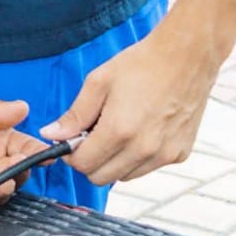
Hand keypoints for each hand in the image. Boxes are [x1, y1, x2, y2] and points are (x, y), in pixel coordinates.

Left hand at [40, 24, 220, 184]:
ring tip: (117, 130)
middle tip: (92, 134)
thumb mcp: (98, 83)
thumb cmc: (141, 65)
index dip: (71, 153)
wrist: (185, 58)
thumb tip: (50, 134)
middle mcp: (143, 149)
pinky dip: (136, 158)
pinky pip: (147, 168)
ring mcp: (164, 154)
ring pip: (124, 176)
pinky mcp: (179, 154)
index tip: (72, 139)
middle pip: (101, 177)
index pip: (83, 165)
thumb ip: (74, 115)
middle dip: (89, 160)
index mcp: (119, 131)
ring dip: (113, 161)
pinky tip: (139, 131)